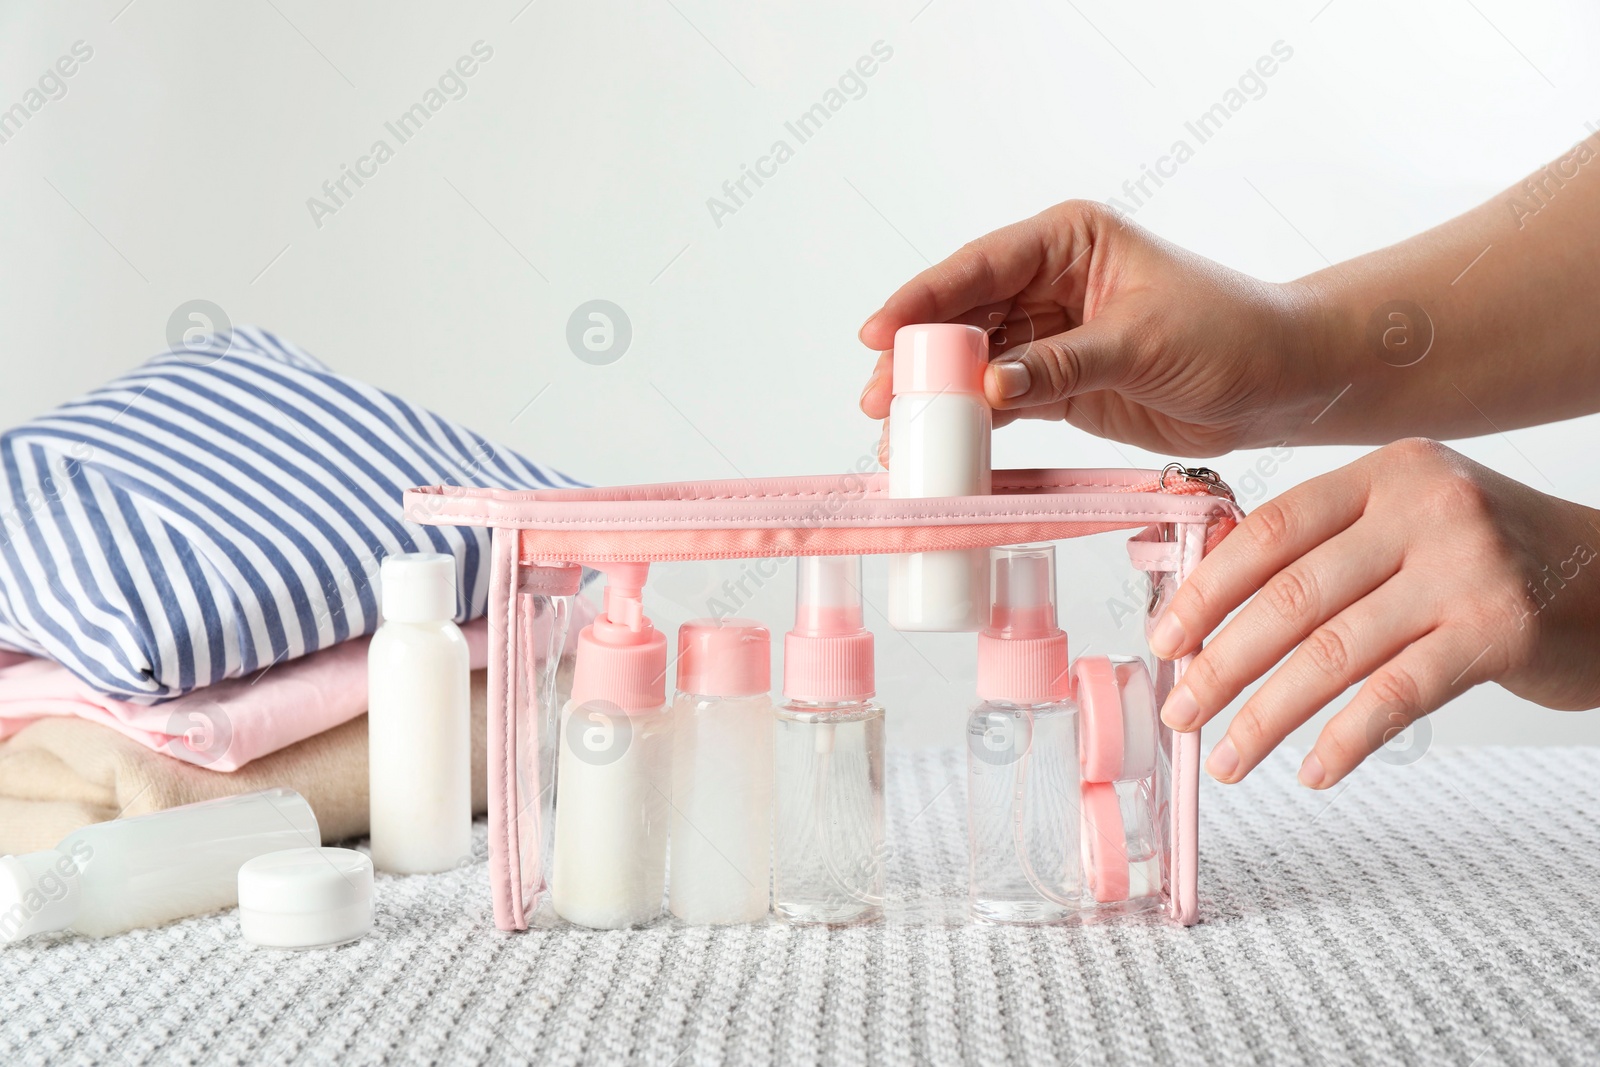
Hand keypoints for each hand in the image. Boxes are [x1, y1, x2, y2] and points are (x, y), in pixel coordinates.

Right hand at [858, 200, 1331, 456]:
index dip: (924, 298)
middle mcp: (1052, 282)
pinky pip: (1002, 402)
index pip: (980, 266)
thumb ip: (1061, 364)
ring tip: (898, 431)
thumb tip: (988, 387)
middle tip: (880, 397)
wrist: (1282, 382)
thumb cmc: (1232, 333)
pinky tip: (943, 445)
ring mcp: (1052, 336)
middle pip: (965, 317)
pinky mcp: (1061, 385)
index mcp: (1069, 242)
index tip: (880, 332)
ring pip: (975, 363)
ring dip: (939, 396)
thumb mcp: (1142, 342)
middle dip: (919, 356)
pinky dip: (973, 423)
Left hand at [1151, 438, 1599, 787]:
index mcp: (1387, 473)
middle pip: (1292, 598)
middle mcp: (1426, 510)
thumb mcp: (1413, 521)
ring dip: (1267, 716)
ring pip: (1333, 654)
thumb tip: (1213, 601)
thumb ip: (1328, 546)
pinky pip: (1396, 696)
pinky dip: (1344, 740)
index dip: (1207, 589)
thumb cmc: (1496, 559)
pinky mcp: (1501, 632)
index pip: (1271, 530)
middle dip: (1221, 664)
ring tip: (1229, 757)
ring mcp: (1467, 570)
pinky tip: (1310, 770)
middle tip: (1181, 710)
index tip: (1166, 639)